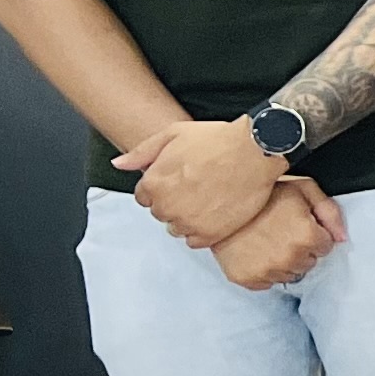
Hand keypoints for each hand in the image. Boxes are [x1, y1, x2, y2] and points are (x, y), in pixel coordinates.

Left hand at [116, 116, 284, 247]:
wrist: (256, 151)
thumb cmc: (217, 139)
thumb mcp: (173, 133)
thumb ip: (142, 152)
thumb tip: (119, 164)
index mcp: (153, 183)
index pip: (144, 197)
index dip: (162, 187)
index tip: (179, 181)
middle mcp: (166, 206)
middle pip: (161, 212)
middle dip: (174, 201)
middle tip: (196, 187)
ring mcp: (188, 222)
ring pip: (177, 228)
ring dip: (187, 218)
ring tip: (208, 199)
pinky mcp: (211, 234)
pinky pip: (195, 242)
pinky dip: (202, 231)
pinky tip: (214, 214)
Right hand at [209, 180, 344, 289]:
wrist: (219, 203)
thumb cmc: (263, 194)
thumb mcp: (302, 189)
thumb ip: (329, 211)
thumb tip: (342, 238)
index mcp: (307, 236)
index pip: (325, 247)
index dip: (313, 233)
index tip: (298, 224)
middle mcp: (289, 258)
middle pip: (308, 263)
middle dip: (300, 248)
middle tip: (280, 231)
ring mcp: (267, 271)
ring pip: (289, 275)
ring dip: (282, 261)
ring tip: (266, 240)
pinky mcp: (247, 279)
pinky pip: (266, 283)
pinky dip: (262, 271)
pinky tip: (255, 251)